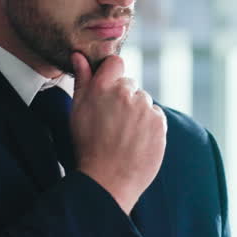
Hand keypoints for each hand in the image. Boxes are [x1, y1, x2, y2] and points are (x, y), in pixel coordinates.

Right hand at [70, 52, 165, 213]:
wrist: (107, 180)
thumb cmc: (87, 146)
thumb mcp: (77, 111)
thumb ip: (82, 80)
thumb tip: (79, 55)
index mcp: (102, 87)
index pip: (115, 63)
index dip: (112, 74)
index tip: (109, 91)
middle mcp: (125, 92)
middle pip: (130, 85)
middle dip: (123, 99)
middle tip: (113, 123)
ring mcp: (144, 107)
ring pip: (143, 101)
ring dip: (137, 113)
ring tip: (124, 136)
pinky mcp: (159, 122)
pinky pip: (156, 116)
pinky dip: (149, 125)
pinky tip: (136, 141)